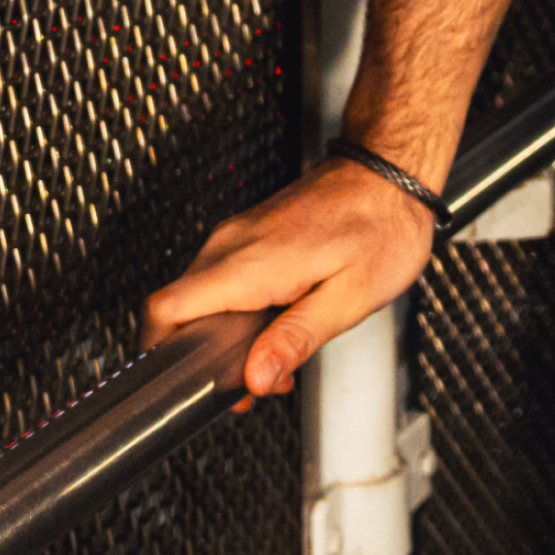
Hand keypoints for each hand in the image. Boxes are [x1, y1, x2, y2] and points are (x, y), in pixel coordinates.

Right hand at [143, 159, 438, 401]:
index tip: (191, 384)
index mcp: (248, 263)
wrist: (392, 170)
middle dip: (205, 355)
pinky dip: (239, 309)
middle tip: (250, 382)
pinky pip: (224, 278)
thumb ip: (295, 340)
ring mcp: (239, 234)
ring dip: (225, 334)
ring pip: (201, 296)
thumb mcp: (349, 297)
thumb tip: (254, 378)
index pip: (165, 309)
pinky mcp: (252, 231)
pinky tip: (278, 324)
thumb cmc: (382, 226)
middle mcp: (232, 243)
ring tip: (274, 357)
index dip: (162, 354)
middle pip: (179, 310)